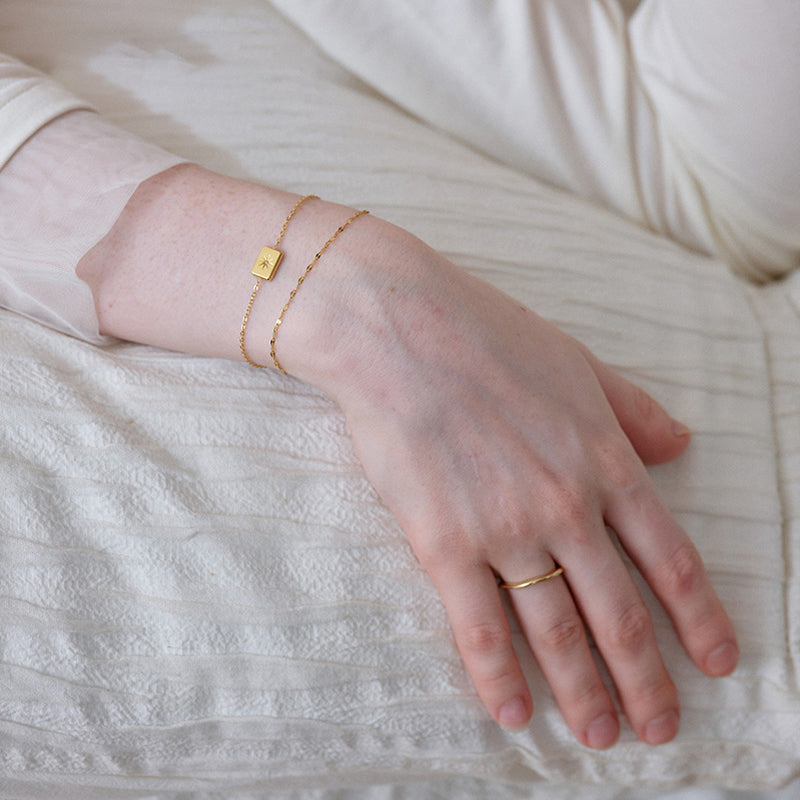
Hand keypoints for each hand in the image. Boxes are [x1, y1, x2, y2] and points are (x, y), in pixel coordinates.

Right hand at [290, 218, 738, 748]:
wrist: (400, 331)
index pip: (669, 560)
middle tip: (662, 728)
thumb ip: (631, 412)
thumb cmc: (487, 336)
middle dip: (647, 679)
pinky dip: (499, 677)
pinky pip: (478, 625)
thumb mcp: (577, 365)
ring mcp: (505, 529)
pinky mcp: (443, 542)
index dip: (699, 619)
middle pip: (620, 613)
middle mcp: (565, 506)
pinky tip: (516, 714)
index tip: (717, 662)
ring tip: (603, 736)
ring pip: (557, 629)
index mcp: (603, 461)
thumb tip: (680, 444)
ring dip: (585, 691)